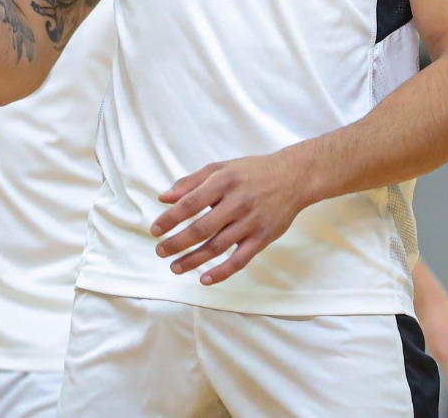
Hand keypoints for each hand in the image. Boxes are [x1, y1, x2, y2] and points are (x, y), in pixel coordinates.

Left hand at [151, 150, 311, 286]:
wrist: (292, 177)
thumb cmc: (251, 171)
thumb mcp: (221, 168)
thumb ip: (190, 182)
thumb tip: (163, 198)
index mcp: (223, 182)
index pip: (190, 203)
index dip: (170, 219)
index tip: (155, 230)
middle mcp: (237, 202)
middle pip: (201, 229)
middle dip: (177, 243)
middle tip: (160, 251)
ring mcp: (251, 222)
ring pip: (217, 247)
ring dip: (193, 260)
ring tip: (174, 267)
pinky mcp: (263, 237)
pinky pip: (240, 260)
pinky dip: (222, 272)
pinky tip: (205, 279)